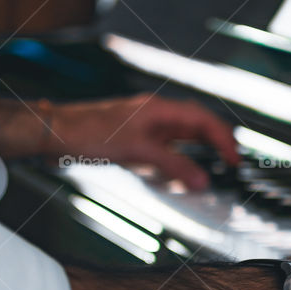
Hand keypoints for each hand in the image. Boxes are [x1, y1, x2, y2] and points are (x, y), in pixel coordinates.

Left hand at [48, 94, 240, 189]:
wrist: (55, 133)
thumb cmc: (90, 134)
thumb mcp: (138, 152)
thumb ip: (173, 166)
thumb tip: (202, 180)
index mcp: (160, 109)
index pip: (203, 120)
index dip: (223, 138)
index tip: (235, 159)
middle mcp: (156, 114)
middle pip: (196, 125)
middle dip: (217, 142)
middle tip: (231, 163)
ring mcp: (145, 125)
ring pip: (181, 136)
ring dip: (199, 150)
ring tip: (214, 166)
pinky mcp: (134, 138)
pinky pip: (166, 146)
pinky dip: (179, 158)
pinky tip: (181, 170)